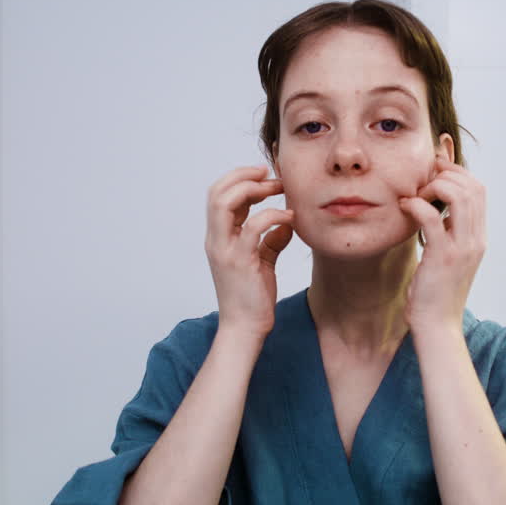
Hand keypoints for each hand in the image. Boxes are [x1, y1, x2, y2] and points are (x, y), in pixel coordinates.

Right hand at [204, 165, 295, 335]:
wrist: (245, 328)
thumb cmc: (252, 298)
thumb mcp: (262, 262)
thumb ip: (271, 241)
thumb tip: (286, 223)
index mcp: (218, 238)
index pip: (218, 195)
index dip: (240, 179)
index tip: (265, 176)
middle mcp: (216, 240)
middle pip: (216, 192)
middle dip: (243, 176)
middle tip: (271, 175)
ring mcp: (224, 249)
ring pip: (224, 202)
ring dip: (252, 189)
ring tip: (277, 189)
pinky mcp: (240, 261)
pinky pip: (254, 227)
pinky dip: (273, 215)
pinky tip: (289, 218)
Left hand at [397, 158, 486, 330]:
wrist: (437, 325)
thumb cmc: (436, 292)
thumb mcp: (447, 255)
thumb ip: (448, 231)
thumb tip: (437, 207)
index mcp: (478, 237)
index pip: (479, 190)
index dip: (458, 172)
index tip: (435, 170)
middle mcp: (476, 239)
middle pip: (473, 187)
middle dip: (447, 173)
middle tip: (423, 178)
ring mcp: (462, 248)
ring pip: (459, 196)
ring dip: (434, 186)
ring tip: (416, 194)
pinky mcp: (442, 257)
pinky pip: (432, 218)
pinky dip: (417, 205)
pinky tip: (405, 207)